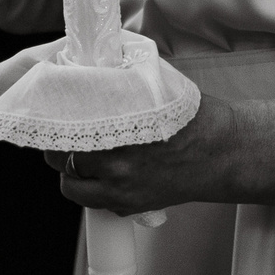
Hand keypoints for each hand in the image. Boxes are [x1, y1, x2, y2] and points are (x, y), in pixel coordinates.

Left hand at [47, 97, 239, 216]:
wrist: (221, 152)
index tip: (52, 115)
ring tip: (81, 158)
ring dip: (71, 171)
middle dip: (58, 146)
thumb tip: (87, 69)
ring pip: (71, 185)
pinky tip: (102, 176)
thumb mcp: (152, 86)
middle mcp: (115, 160)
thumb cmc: (191, 116)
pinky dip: (90, 191)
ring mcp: (121, 187)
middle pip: (60, 157)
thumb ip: (118, 84)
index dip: (53, 121)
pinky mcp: (130, 205)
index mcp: (118, 125)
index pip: (63, 127)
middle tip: (64, 135)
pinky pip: (93, 203)